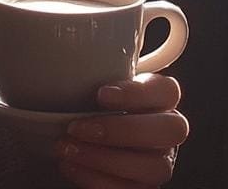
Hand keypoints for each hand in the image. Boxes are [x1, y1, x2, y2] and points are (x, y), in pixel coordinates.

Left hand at [54, 73, 187, 187]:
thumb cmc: (86, 110)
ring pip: (154, 167)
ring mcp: (159, 163)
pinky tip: (70, 166)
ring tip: (67, 149)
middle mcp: (165, 132)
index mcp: (158, 100)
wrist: (77, 145)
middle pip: (172, 129)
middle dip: (121, 130)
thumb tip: (56, 52)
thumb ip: (91, 72)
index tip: (100, 94)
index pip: (168, 90)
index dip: (138, 92)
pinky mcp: (142, 188)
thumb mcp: (89, 87)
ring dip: (104, 158)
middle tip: (78, 127)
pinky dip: (96, 179)